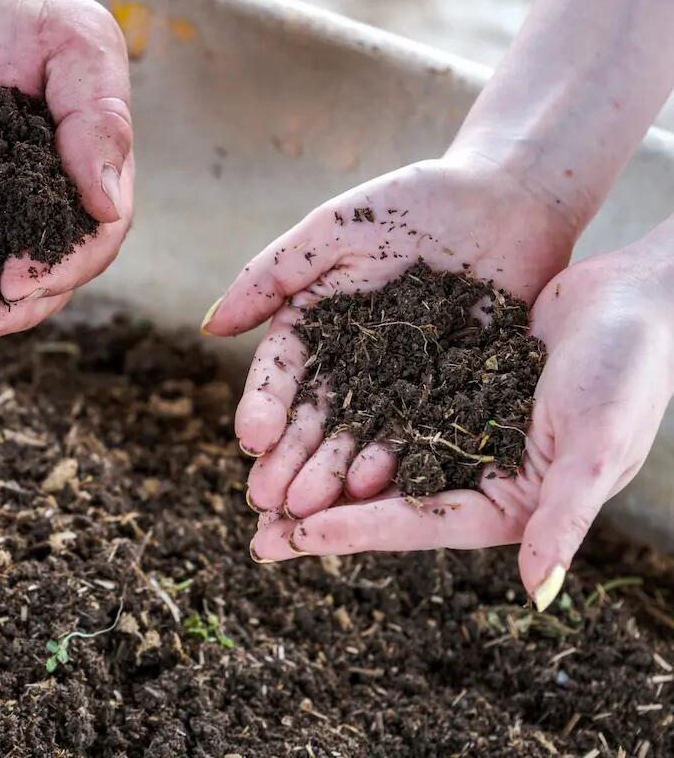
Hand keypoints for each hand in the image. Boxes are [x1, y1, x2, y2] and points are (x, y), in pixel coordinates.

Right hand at [201, 155, 577, 519]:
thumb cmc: (416, 201)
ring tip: (310, 506)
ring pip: (360, 435)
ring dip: (331, 473)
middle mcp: (354, 362)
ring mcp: (402, 382)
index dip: (263, 408)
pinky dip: (395, 460)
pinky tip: (372, 487)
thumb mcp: (333, 230)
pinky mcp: (454, 393)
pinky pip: (421, 432)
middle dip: (288, 459)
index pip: (280, 374)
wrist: (510, 196)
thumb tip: (210, 327)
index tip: (251, 440)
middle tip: (268, 499)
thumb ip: (270, 275)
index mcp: (317, 323)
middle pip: (314, 416)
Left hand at [250, 230, 673, 611]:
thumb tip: (538, 593)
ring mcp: (463, 435)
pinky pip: (387, 413)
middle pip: (388, 503)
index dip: (357, 532)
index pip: (421, 524)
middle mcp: (482, 476)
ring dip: (322, 473)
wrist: (636, 296)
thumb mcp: (593, 443)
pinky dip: (346, 423)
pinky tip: (299, 426)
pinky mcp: (452, 393)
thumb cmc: (630, 368)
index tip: (294, 539)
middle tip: (254, 533)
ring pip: (377, 460)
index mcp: (514, 503)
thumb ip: (563, 516)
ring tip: (263, 486)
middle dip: (323, 519)